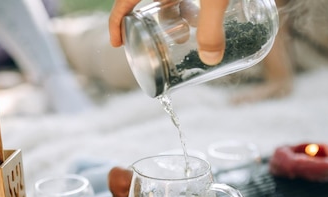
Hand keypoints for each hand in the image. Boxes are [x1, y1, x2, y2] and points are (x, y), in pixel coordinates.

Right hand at [109, 0, 228, 64]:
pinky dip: (194, 4)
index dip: (116, 22)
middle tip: (175, 43)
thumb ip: (211, 27)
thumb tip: (210, 60)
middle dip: (159, 25)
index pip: (124, 0)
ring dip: (178, 15)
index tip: (116, 43)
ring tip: (190, 34)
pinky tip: (207, 15)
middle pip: (150, 1)